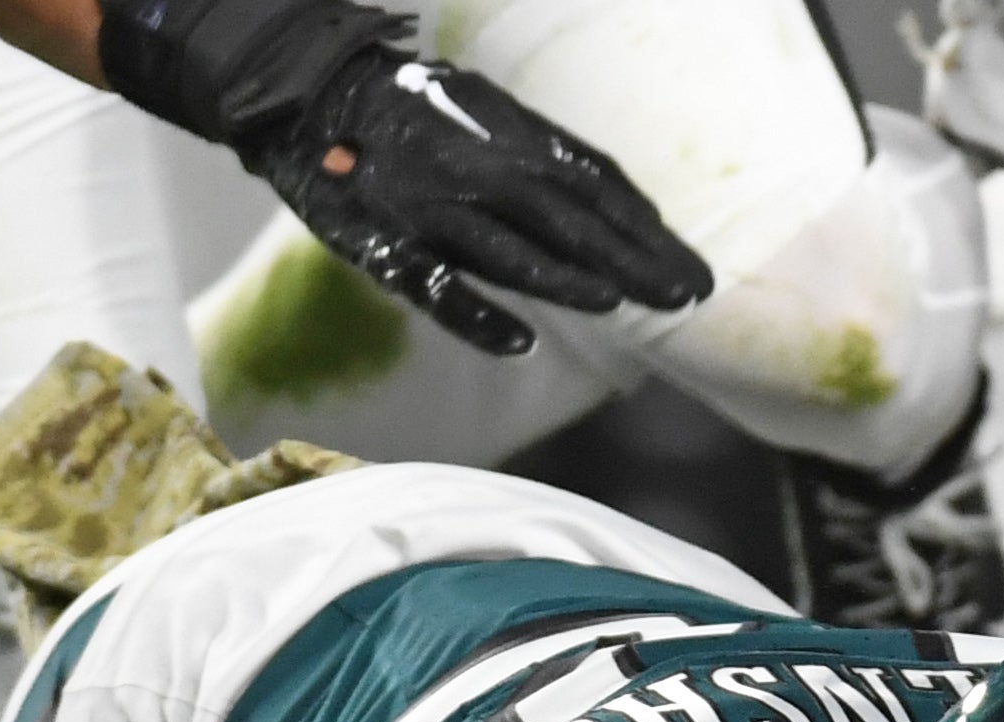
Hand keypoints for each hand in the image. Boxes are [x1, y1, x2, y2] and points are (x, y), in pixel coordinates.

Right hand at [250, 48, 712, 354]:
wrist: (313, 95)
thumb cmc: (412, 111)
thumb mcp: (487, 112)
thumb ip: (542, 154)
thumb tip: (609, 197)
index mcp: (510, 136)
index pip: (594, 183)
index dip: (646, 227)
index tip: (690, 266)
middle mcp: (480, 169)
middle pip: (571, 219)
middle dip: (634, 259)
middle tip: (688, 295)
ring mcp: (433, 208)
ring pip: (511, 250)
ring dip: (569, 280)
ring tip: (621, 303)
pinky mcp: (386, 244)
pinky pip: (437, 286)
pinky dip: (478, 316)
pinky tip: (521, 343)